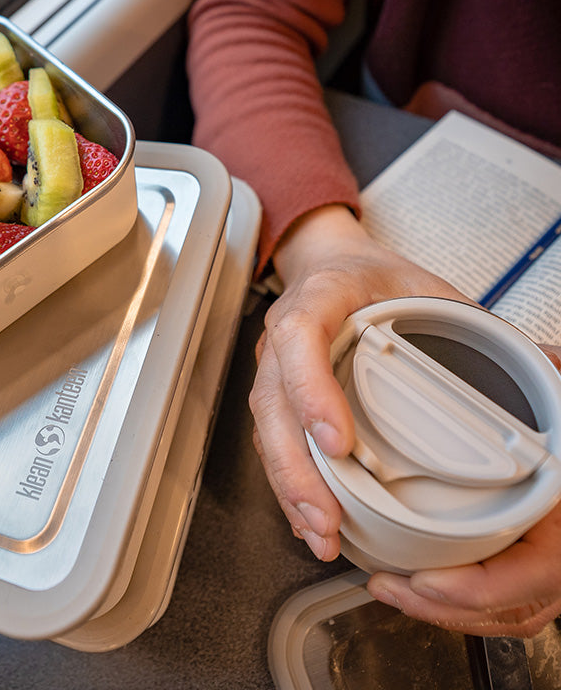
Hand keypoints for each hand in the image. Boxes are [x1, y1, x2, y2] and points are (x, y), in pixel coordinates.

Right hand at [250, 203, 465, 558]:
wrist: (331, 267)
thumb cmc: (371, 277)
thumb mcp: (424, 285)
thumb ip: (473, 322)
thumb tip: (543, 362)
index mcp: (319, 298)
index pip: (299, 338)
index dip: (311, 390)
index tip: (337, 442)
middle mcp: (284, 338)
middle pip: (272, 402)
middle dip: (296, 466)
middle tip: (326, 515)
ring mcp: (274, 368)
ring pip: (266, 430)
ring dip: (289, 485)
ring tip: (320, 530)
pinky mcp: (276, 395)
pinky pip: (271, 442)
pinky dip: (288, 484)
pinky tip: (308, 516)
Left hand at [367, 345, 560, 636]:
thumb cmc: (554, 405)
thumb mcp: (554, 393)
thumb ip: (547, 382)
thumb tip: (535, 362)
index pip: (535, 574)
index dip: (477, 588)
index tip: (426, 580)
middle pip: (509, 606)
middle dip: (441, 607)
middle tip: (389, 587)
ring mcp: (548, 560)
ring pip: (503, 611)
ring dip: (442, 609)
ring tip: (392, 589)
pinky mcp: (525, 560)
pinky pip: (499, 598)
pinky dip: (457, 601)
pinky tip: (418, 585)